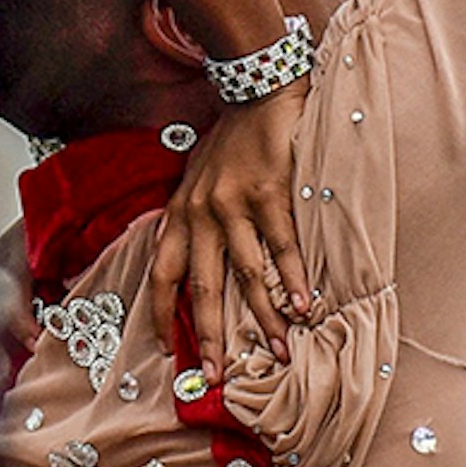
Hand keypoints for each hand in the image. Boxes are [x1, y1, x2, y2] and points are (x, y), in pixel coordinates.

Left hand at [145, 82, 317, 374]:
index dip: (161, 312)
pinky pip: (281, 245)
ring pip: (245, 273)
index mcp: (180, 212)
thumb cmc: (232, 142)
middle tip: (217, 376)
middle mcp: (200, 213)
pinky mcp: (268, 192)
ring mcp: (233, 203)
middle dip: (209, 335)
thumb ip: (194, 219)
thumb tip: (198, 263)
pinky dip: (293, 279)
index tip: (168, 350)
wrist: (256, 90)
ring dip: (263, 316)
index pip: (161, 272)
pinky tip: (304, 306)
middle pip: (201, 286)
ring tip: (278, 350)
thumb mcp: (197, 179)